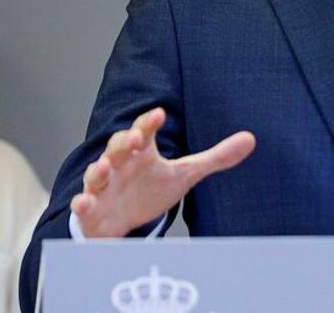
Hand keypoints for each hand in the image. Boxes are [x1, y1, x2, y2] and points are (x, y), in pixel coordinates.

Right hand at [71, 107, 255, 237]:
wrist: (119, 220)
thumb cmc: (148, 189)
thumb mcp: (184, 174)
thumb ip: (215, 158)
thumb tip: (250, 139)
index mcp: (142, 152)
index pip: (145, 131)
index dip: (150, 122)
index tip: (159, 114)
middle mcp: (119, 164)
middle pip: (118, 146)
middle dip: (125, 142)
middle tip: (136, 139)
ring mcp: (102, 185)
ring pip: (96, 173)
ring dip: (98, 170)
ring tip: (103, 168)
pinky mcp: (91, 208)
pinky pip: (84, 203)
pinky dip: (83, 202)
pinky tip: (85, 201)